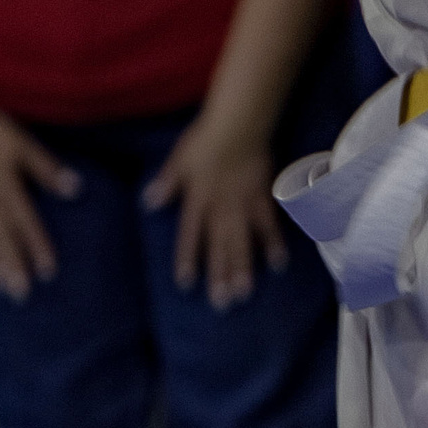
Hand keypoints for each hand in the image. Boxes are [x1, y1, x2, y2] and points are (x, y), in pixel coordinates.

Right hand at [0, 105, 76, 299]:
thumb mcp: (25, 146)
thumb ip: (48, 170)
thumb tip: (76, 189)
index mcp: (7, 189)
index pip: (27, 225)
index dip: (38, 249)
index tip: (48, 272)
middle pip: (2, 239)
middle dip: (13, 268)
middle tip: (21, 295)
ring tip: (1, 286)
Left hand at [143, 112, 287, 307]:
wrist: (238, 124)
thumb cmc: (205, 140)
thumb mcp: (178, 160)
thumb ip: (167, 183)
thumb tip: (149, 203)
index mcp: (197, 200)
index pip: (190, 236)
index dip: (189, 259)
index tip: (186, 283)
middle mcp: (220, 208)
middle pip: (219, 246)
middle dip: (220, 275)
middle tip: (221, 303)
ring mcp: (243, 205)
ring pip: (243, 241)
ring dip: (243, 268)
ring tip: (244, 293)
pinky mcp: (263, 198)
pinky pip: (269, 224)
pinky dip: (273, 243)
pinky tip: (277, 263)